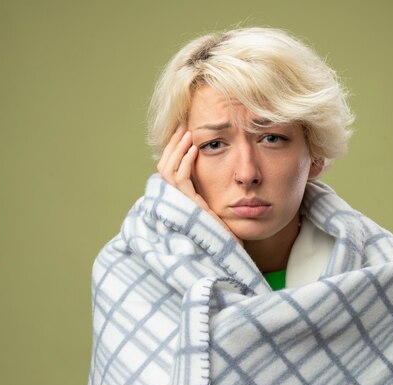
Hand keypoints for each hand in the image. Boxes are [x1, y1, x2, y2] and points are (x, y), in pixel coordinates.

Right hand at [157, 125, 241, 244]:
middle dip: (172, 145)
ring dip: (177, 149)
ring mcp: (181, 202)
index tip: (184, 132)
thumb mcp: (217, 203)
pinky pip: (181, 179)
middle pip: (164, 166)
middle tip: (183, 126)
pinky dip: (186, 162)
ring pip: (168, 170)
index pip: (170, 169)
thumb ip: (211, 186)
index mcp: (182, 197)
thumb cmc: (225, 229)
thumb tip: (217, 166)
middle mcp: (178, 199)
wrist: (227, 249)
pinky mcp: (188, 205)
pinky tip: (194, 149)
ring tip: (188, 134)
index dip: (173, 150)